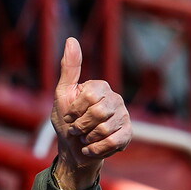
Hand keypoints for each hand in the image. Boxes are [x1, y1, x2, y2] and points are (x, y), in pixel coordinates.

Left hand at [50, 37, 131, 189]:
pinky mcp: (127, 134)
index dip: (75, 110)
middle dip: (81, 126)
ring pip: (105, 129)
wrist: (73, 150)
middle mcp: (115, 99)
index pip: (90, 96)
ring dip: (87, 139)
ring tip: (84, 138)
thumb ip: (69, 69)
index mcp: (100, 87)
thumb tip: (71, 39)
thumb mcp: (63, 94)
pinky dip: (95, 149)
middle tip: (76, 130)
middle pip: (99, 112)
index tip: (69, 115)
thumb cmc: (67, 121)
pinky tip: (89, 148)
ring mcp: (124, 116)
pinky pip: (113, 142)